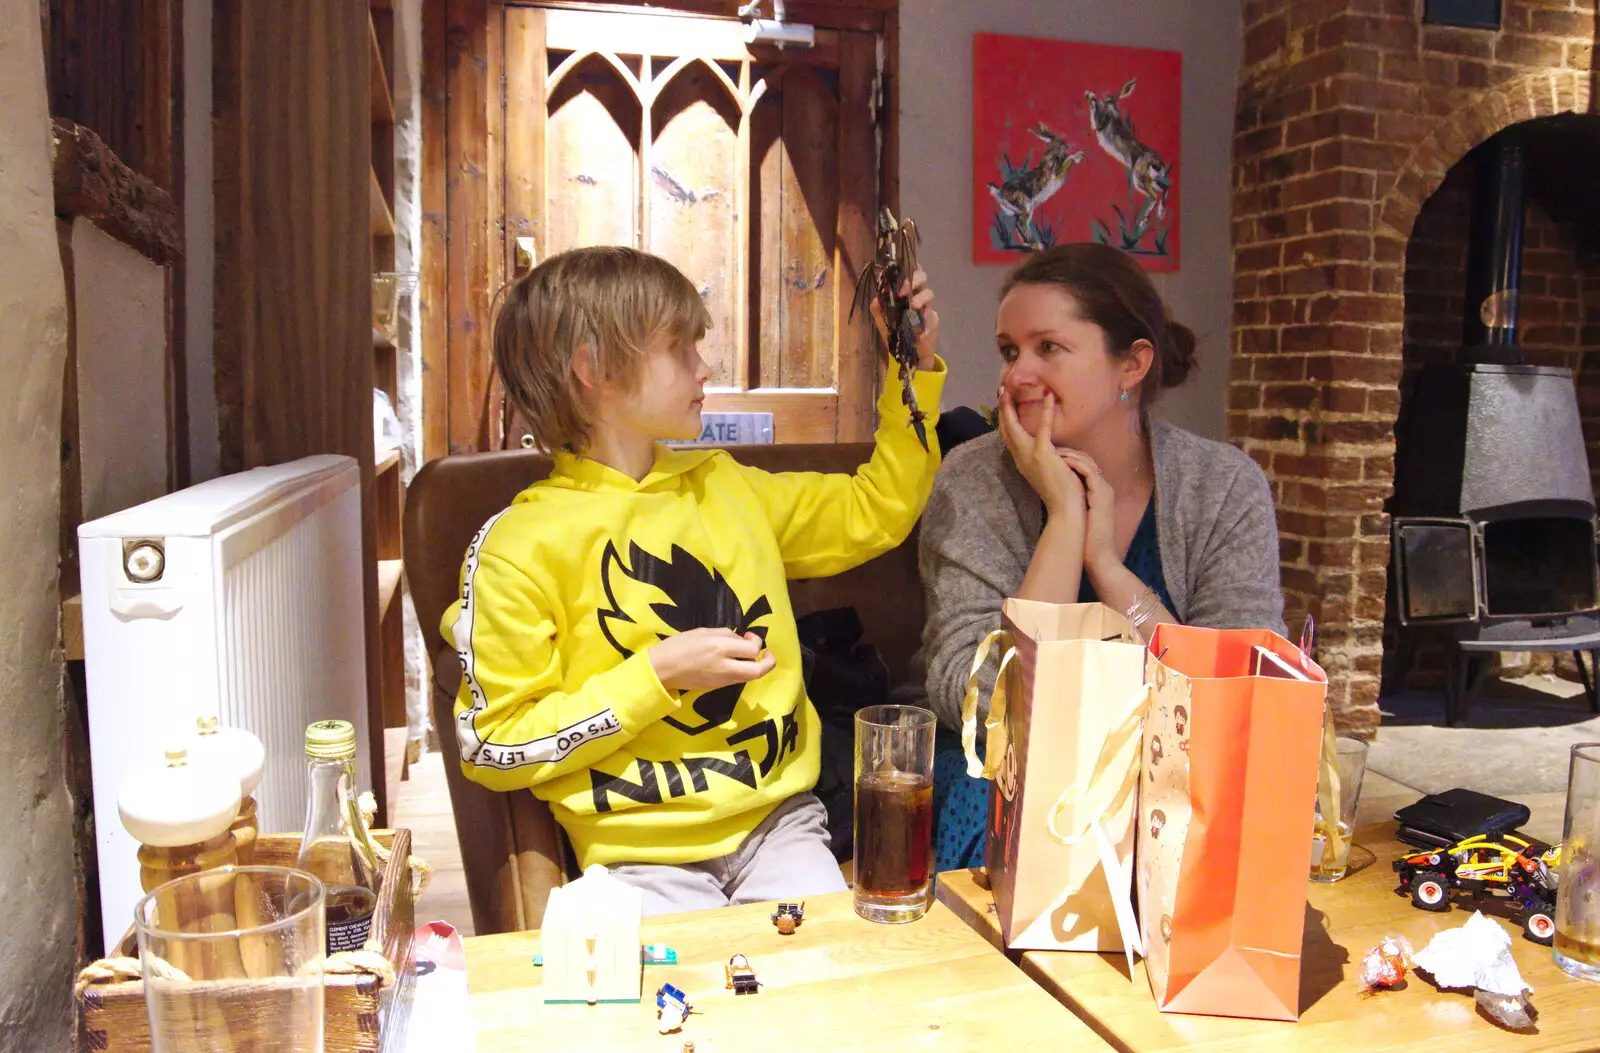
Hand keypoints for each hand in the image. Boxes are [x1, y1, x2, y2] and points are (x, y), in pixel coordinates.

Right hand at [648, 628, 775, 693]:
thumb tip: (740, 640)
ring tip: (748, 655)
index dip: (756, 641)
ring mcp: (722, 680)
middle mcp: (725, 666)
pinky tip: (735, 661)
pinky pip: (737, 679)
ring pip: (749, 677)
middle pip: (758, 671)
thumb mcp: (702, 631)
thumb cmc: (678, 646)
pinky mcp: (717, 687)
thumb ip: (725, 634)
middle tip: (767, 653)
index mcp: (719, 647)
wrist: (661, 670)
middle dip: (768, 662)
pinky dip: (742, 670)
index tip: (748, 635)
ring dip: (755, 666)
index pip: (752, 649)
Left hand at [870, 268, 939, 369]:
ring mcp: (927, 307)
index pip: (910, 272)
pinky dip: (925, 320)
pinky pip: (932, 316)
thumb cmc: (896, 331)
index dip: (909, 265)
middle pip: (922, 277)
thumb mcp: (883, 320)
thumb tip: (876, 298)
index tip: (900, 267)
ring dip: (921, 297)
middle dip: (913, 280)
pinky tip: (918, 327)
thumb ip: (878, 309)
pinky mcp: (933, 320)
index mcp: (906, 290)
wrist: (907, 352)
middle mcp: (917, 294)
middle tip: (903, 290)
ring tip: (912, 305)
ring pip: (929, 293)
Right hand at [997, 388, 1083, 519]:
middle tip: (1001, 389)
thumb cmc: (1063, 492)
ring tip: (1010, 389)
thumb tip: (1050, 444)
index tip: (1004, 403)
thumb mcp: (1048, 470)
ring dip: (1010, 407)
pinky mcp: (1042, 453)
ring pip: (1013, 427)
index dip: (1004, 419)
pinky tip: (1048, 395)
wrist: (1065, 509)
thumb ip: (1045, 457)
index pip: (1008, 437)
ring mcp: (1029, 455)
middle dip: (1002, 409)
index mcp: (1022, 462)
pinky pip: (1042, 427)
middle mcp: (1020, 458)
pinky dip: (1045, 410)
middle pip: (1005, 429)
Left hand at [1057, 449, 1118, 575]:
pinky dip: (1076, 464)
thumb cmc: (1086, 540)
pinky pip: (1090, 472)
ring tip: (1053, 450)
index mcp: (1098, 491)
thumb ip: (1071, 501)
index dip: (1069, 457)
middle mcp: (1103, 487)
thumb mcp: (1077, 514)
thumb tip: (1053, 494)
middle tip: (1050, 446)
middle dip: (1068, 451)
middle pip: (1087, 459)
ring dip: (1070, 454)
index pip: (1085, 465)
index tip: (1051, 453)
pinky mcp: (1102, 495)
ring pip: (1089, 462)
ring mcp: (1104, 490)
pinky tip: (1061, 461)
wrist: (1099, 557)